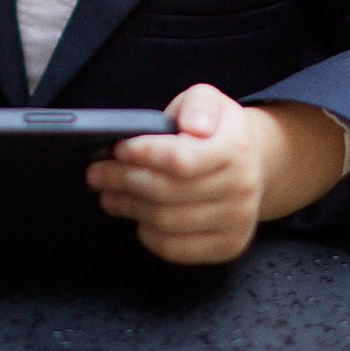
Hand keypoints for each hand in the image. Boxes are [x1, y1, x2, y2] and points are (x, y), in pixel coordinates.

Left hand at [86, 85, 348, 264]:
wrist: (252, 165)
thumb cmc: (216, 132)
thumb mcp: (208, 102)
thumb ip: (198, 104)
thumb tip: (193, 126)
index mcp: (236, 147)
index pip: (180, 159)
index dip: (143, 155)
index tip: (118, 149)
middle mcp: (242, 187)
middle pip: (166, 192)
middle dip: (124, 180)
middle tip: (97, 174)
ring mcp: (237, 221)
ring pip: (166, 221)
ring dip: (129, 207)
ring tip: (109, 194)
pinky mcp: (227, 246)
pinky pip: (176, 248)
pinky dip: (148, 234)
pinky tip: (137, 217)